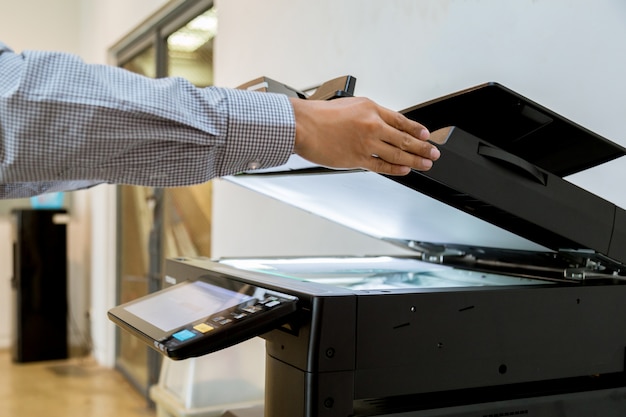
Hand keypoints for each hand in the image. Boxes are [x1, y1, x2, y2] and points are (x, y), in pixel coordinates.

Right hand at [289, 97, 439, 174]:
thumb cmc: (318, 115)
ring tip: (426, 164)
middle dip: (423, 147)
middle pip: (404, 138)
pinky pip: (382, 166)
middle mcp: (372, 126)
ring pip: (397, 154)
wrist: (303, 125)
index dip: (416, 129)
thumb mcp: (348, 105)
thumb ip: (366, 115)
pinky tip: (406, 170)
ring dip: (415, 159)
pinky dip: (396, 169)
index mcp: (371, 109)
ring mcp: (366, 143)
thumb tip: (380, 126)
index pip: (401, 120)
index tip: (426, 135)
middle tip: (434, 153)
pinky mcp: (357, 159)